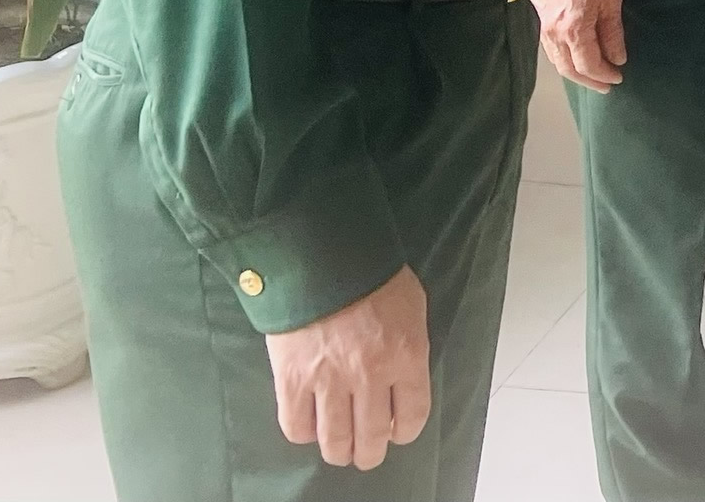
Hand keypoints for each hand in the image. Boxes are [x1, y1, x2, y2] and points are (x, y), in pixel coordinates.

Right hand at [265, 265, 429, 471]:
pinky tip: (311, 425)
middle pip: (372, 439)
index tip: (397, 430)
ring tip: (339, 448)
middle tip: (366, 452)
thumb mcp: (411, 304)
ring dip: (339, 451)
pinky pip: (296, 427)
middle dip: (370, 452)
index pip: (413, 415)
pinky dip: (305, 433)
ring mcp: (328, 381)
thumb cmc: (372, 273)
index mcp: (406, 355)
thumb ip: (409, 345)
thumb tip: (403, 378)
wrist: (321, 252)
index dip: (405, 431)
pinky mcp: (291, 380)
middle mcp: (370, 376)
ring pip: (334, 442)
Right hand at [533, 0, 625, 92]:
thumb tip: (617, 57)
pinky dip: (563, 59)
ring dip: (575, 72)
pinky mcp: (539, 15)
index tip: (618, 78)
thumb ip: (612, 30)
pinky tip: (572, 56)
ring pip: (557, 61)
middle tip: (605, 87)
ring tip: (591, 75)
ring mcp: (543, 25)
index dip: (604, 75)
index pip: (589, 65)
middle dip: (589, 81)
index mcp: (574, 30)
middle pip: (570, 69)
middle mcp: (554, 34)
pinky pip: (550, 48)